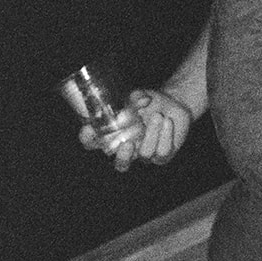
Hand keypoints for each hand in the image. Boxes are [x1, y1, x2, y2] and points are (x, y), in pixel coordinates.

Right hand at [77, 88, 192, 171]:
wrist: (172, 104)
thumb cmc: (148, 102)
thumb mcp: (140, 95)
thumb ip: (135, 98)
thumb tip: (139, 100)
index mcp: (114, 136)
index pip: (93, 143)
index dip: (88, 139)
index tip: (89, 129)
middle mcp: (128, 149)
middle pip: (121, 164)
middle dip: (123, 156)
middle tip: (128, 144)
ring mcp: (146, 154)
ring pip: (145, 154)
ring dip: (152, 134)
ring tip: (157, 115)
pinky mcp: (163, 155)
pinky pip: (162, 152)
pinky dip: (165, 135)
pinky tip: (167, 121)